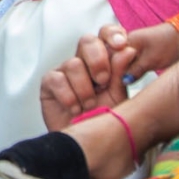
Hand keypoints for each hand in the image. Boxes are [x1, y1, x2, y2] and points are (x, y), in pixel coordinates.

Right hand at [39, 23, 178, 130]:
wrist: (86, 143)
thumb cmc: (104, 119)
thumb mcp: (118, 96)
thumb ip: (121, 72)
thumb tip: (128, 49)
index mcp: (104, 60)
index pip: (106, 35)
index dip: (112, 34)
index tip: (121, 44)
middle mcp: (84, 61)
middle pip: (87, 41)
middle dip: (98, 59)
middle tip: (104, 81)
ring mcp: (65, 71)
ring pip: (73, 63)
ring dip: (85, 88)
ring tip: (90, 105)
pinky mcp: (49, 83)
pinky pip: (57, 79)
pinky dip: (69, 96)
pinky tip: (75, 109)